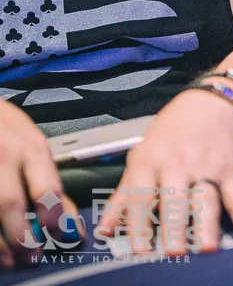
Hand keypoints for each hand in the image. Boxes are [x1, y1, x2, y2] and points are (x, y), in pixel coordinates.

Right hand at [0, 101, 83, 268]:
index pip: (48, 188)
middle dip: (22, 237)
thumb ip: (50, 181)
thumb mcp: (34, 145)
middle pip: (11, 204)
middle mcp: (5, 157)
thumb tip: (71, 218)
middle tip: (32, 256)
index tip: (61, 236)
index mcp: (31, 149)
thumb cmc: (5, 129)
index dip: (55, 219)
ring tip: (9, 259)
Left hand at [97, 89, 232, 254]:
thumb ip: (124, 195)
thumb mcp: (141, 156)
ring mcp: (207, 168)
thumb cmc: (171, 134)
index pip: (142, 196)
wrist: (213, 103)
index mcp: (150, 163)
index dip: (139, 223)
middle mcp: (179, 165)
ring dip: (207, 224)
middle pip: (175, 200)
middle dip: (174, 226)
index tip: (139, 249)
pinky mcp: (232, 170)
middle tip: (173, 252)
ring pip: (206, 199)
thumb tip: (105, 230)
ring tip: (208, 247)